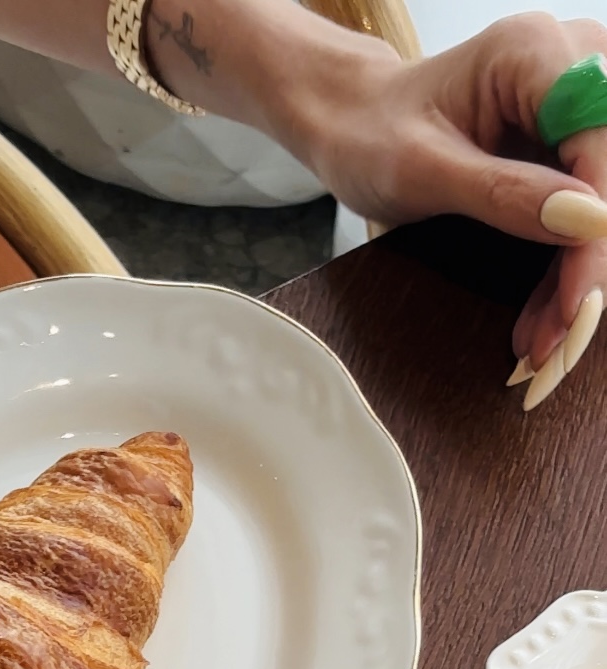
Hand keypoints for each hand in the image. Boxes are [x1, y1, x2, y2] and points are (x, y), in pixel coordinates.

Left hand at [295, 13, 606, 406]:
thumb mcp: (423, 171)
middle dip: (588, 267)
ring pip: (601, 208)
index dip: (596, 232)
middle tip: (556, 345)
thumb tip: (588, 223)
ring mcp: (573, 109)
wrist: (354, 125)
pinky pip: (583, 216)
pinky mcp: (566, 147)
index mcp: (535, 53)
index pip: (600, 144)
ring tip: (539, 347)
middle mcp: (570, 67)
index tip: (577, 303)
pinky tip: (539, 322)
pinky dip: (562, 273)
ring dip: (576, 282)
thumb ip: (503, 194)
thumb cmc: (373, 134)